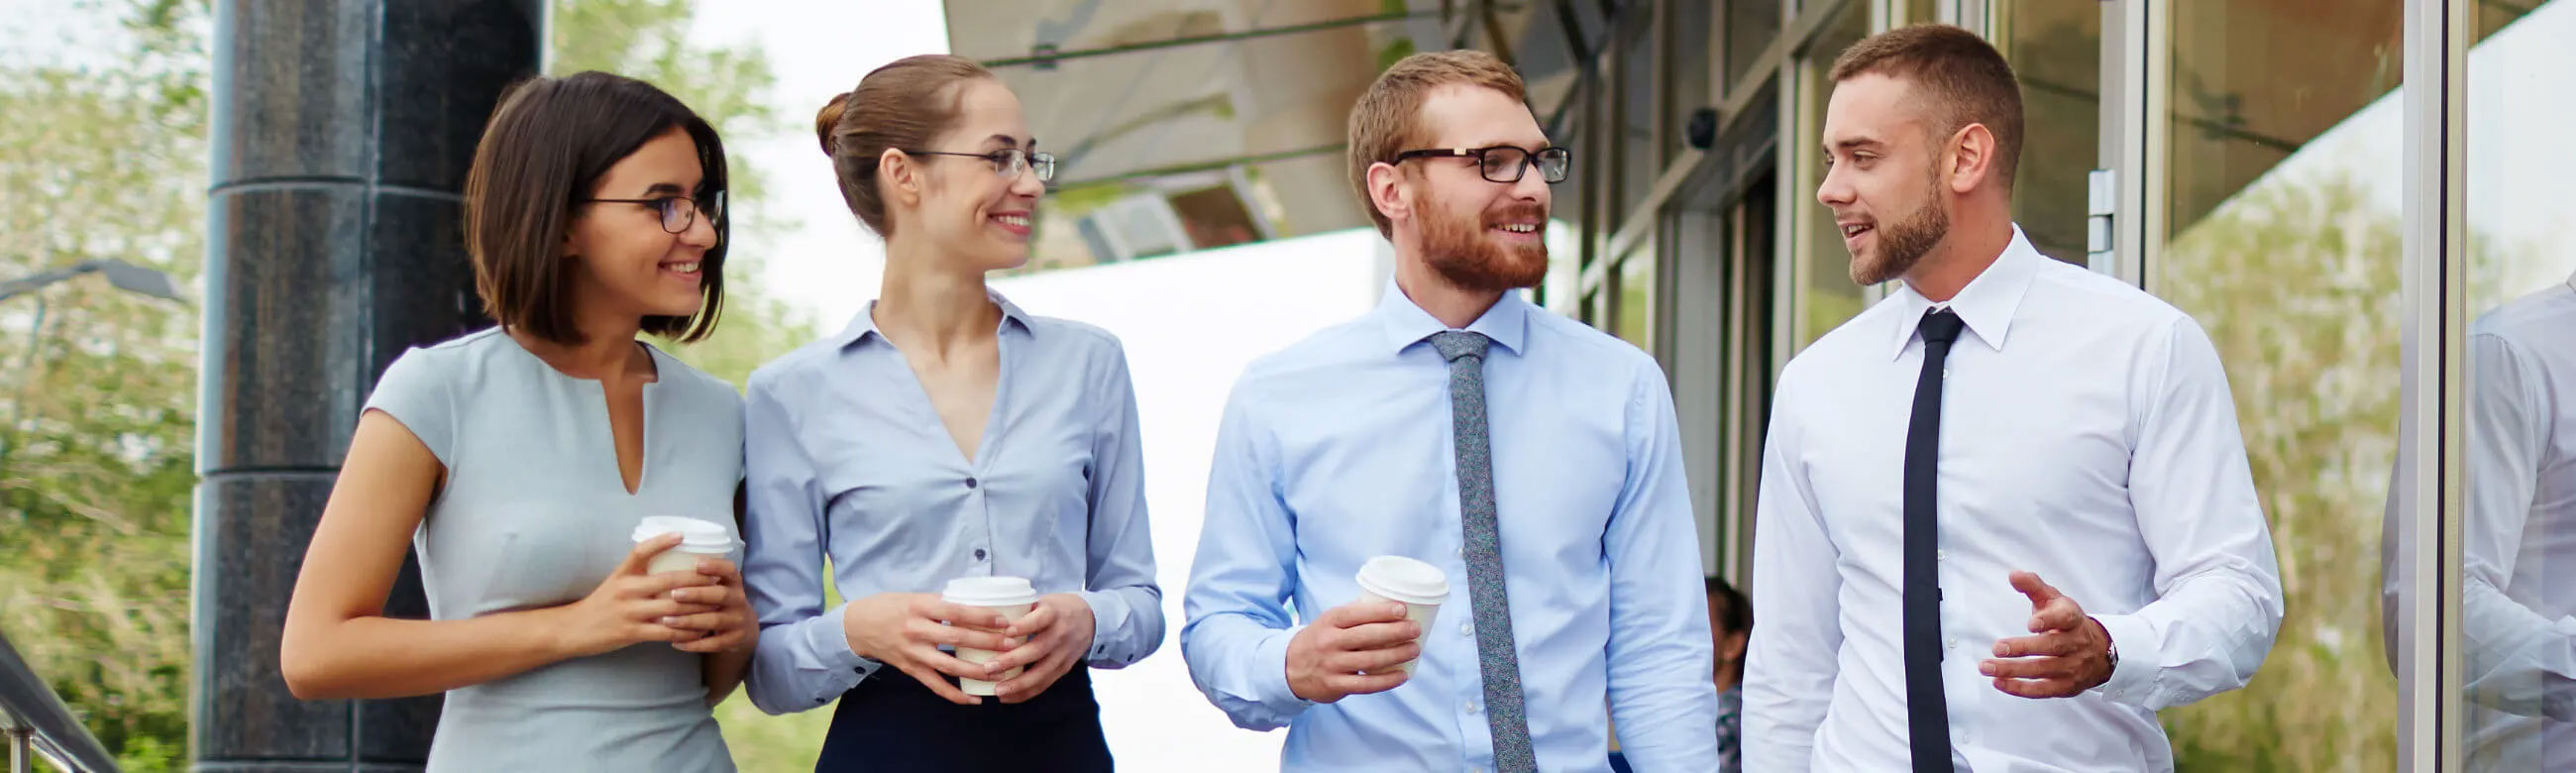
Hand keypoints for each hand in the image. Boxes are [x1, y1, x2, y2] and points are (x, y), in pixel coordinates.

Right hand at [555, 534, 722, 657]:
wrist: (574, 629)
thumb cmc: (600, 604)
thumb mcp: (615, 581)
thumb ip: (638, 573)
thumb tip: (669, 563)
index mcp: (623, 573)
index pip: (642, 551)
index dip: (662, 541)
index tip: (682, 535)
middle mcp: (627, 589)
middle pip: (669, 580)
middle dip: (698, 579)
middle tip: (718, 577)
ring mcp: (630, 611)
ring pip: (673, 606)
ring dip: (698, 606)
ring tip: (717, 603)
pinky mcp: (632, 632)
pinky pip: (666, 631)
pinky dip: (686, 631)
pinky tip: (700, 630)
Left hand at [659, 556, 757, 653]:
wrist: (743, 628)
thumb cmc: (719, 601)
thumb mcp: (718, 586)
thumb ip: (699, 578)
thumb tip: (663, 562)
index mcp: (733, 582)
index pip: (729, 570)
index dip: (715, 566)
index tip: (696, 563)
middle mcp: (738, 599)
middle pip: (720, 595)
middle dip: (696, 594)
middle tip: (674, 594)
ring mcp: (738, 620)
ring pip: (714, 620)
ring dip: (689, 620)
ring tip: (667, 620)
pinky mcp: (734, 640)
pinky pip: (713, 644)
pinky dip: (693, 644)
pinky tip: (675, 643)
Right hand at [842, 593, 1022, 705]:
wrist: (858, 626)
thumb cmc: (892, 607)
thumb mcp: (916, 597)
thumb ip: (942, 603)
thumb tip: (978, 604)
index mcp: (920, 606)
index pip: (956, 612)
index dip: (982, 617)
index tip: (1005, 621)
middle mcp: (916, 630)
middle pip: (958, 639)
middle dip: (988, 643)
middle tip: (1013, 646)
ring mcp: (913, 652)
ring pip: (949, 666)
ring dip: (977, 671)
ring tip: (1000, 673)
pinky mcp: (909, 669)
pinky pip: (935, 685)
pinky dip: (955, 695)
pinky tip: (975, 699)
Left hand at [979, 594, 1094, 703]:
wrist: (1091, 619)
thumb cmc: (1057, 608)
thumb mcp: (1043, 601)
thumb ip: (1021, 610)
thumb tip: (984, 617)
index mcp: (1054, 613)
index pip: (1040, 619)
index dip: (1024, 626)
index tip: (1006, 631)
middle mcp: (1061, 634)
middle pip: (1037, 650)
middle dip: (1012, 661)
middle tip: (988, 668)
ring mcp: (1064, 654)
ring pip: (1041, 672)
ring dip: (1018, 684)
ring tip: (996, 690)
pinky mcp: (1064, 668)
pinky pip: (1044, 684)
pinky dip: (1025, 693)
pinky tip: (1007, 697)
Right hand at [1285, 600, 1421, 703]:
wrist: (1289, 667)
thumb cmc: (1319, 639)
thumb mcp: (1328, 621)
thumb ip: (1353, 613)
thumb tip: (1388, 603)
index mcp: (1329, 621)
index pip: (1357, 614)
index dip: (1381, 611)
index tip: (1402, 610)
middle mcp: (1330, 642)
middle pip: (1367, 636)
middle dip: (1396, 632)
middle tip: (1415, 629)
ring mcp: (1332, 665)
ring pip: (1370, 660)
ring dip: (1396, 655)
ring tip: (1415, 650)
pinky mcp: (1335, 685)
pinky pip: (1366, 684)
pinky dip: (1386, 681)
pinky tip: (1402, 675)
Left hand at [1981, 570, 2114, 697]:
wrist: (2099, 652)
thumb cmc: (2067, 622)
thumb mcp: (2054, 600)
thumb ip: (2033, 586)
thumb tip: (2013, 575)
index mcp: (2073, 619)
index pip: (2066, 618)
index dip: (2049, 621)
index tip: (2031, 623)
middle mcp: (2076, 644)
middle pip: (2051, 647)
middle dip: (2023, 648)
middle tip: (1997, 647)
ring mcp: (2072, 667)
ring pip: (2042, 670)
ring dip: (2012, 670)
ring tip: (1986, 666)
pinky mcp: (2065, 687)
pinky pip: (2042, 690)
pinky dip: (2018, 688)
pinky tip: (1997, 682)